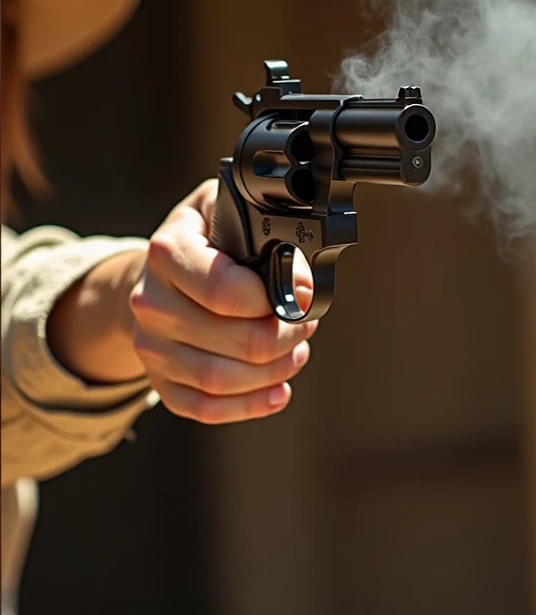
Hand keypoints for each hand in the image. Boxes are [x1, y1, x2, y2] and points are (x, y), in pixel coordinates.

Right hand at [129, 179, 317, 423]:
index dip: (276, 297)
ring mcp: (150, 346)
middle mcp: (150, 302)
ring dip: (273, 371)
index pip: (225, 291)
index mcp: (167, 253)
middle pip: (235, 341)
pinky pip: (203, 408)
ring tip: (296, 353)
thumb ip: (255, 218)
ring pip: (220, 379)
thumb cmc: (201, 238)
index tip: (303, 293)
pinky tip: (277, 391)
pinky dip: (248, 405)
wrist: (154, 275)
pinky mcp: (157, 379)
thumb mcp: (221, 206)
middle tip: (305, 325)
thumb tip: (300, 261)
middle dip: (285, 337)